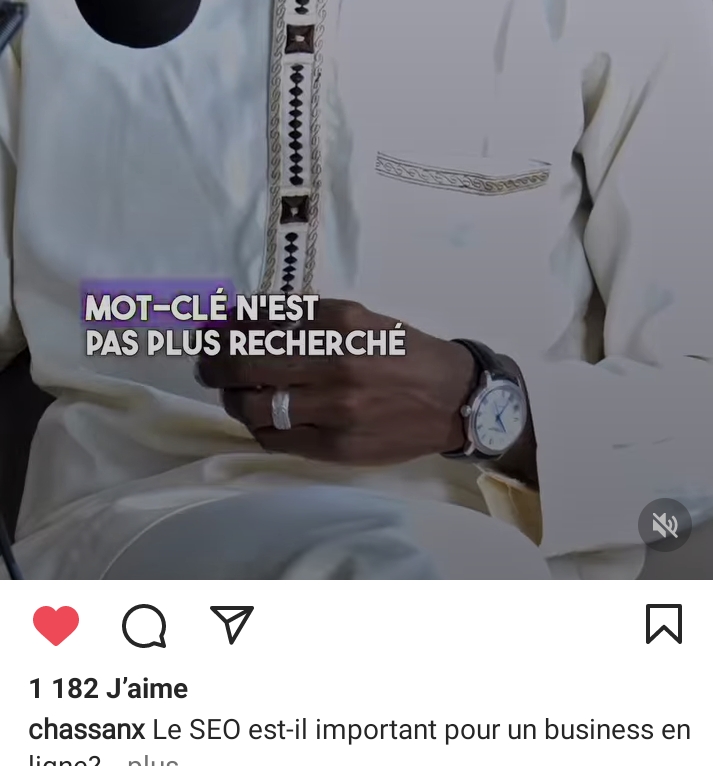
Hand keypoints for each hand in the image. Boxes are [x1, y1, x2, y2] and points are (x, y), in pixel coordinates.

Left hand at [197, 298, 475, 466]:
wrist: (454, 400)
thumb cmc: (403, 352)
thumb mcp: (360, 319)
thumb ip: (305, 319)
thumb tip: (244, 318)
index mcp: (340, 324)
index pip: (261, 324)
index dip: (227, 329)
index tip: (215, 330)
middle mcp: (335, 365)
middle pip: (246, 364)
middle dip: (215, 363)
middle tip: (207, 364)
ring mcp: (334, 410)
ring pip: (253, 407)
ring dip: (231, 398)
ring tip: (232, 392)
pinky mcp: (335, 447)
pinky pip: (275, 438)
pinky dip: (257, 427)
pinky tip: (260, 417)